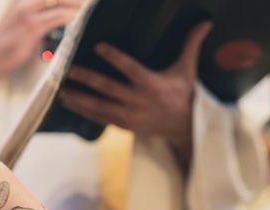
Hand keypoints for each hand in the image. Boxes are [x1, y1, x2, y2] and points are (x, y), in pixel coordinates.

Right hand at [0, 0, 82, 87]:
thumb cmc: (9, 38)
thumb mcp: (20, 15)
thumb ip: (36, 10)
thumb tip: (57, 11)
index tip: (77, 0)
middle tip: (83, 2)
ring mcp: (27, 11)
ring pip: (58, 0)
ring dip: (74, 4)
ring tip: (82, 8)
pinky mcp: (32, 25)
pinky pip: (58, 16)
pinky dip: (70, 16)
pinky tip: (75, 19)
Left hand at [60, 21, 212, 163]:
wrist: (184, 127)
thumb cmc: (183, 93)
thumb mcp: (188, 69)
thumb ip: (191, 44)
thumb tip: (206, 23)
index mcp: (153, 84)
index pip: (130, 68)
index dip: (114, 57)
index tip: (98, 47)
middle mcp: (140, 101)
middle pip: (109, 89)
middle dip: (87, 79)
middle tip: (69, 70)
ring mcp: (131, 116)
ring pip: (101, 107)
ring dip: (80, 99)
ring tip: (62, 90)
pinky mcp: (125, 126)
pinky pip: (102, 119)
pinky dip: (85, 112)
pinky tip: (71, 104)